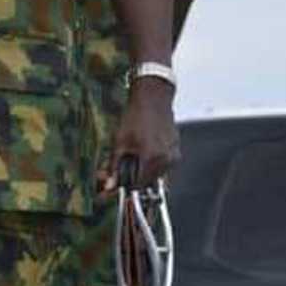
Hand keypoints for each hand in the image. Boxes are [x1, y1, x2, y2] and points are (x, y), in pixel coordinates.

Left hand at [100, 79, 178, 193]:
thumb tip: (109, 187)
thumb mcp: (120, 142)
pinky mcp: (176, 149)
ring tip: (135, 155)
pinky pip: (164, 164)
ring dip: (145, 170)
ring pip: (157, 173)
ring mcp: (174, 154)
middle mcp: (166, 159)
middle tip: (124, 167)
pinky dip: (154, 162)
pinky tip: (145, 148)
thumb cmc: (135, 117)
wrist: (152, 98)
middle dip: (135, 178)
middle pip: (149, 181)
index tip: (119, 182)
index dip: (127, 185)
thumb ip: (115, 168)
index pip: (139, 185)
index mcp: (152, 159)